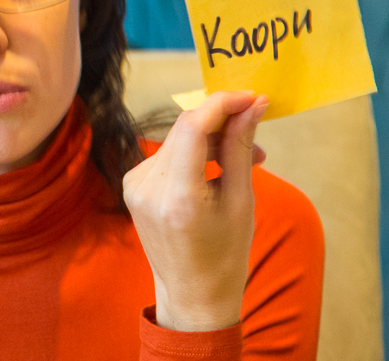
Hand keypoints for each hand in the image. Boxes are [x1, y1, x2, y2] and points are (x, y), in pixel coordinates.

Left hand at [123, 90, 267, 330]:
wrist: (192, 293)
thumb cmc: (225, 253)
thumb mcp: (241, 200)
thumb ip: (240, 148)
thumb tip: (253, 105)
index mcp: (177, 197)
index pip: (192, 127)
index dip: (222, 103)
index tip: (251, 96)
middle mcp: (148, 188)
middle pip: (184, 130)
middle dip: (223, 122)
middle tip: (257, 132)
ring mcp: (134, 186)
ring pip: (176, 140)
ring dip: (211, 139)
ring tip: (247, 158)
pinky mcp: (131, 185)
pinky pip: (167, 155)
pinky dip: (193, 153)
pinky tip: (216, 168)